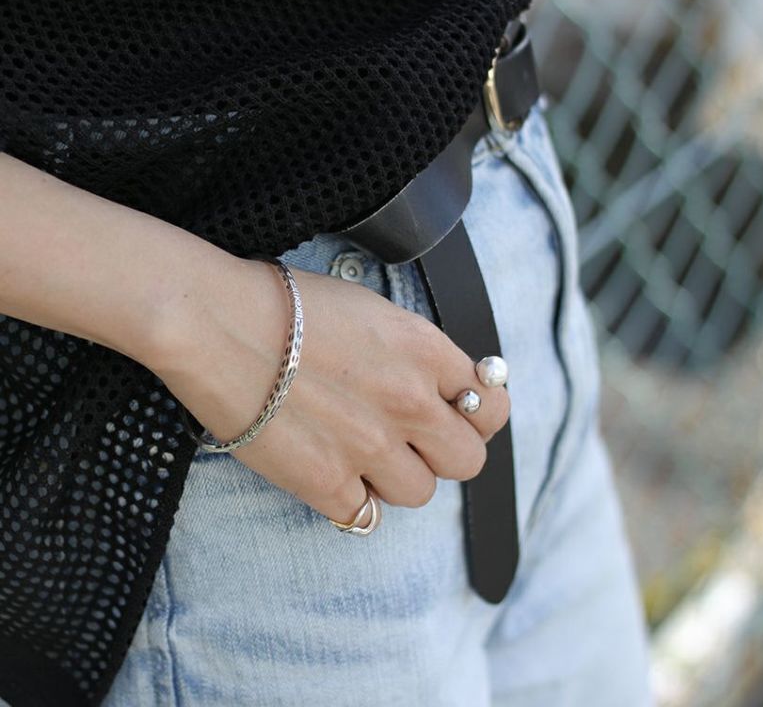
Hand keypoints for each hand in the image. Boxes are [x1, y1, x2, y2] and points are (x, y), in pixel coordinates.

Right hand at [151, 255, 510, 526]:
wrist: (216, 322)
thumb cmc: (284, 303)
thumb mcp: (370, 309)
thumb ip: (415, 351)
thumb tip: (437, 384)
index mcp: (425, 351)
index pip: (491, 404)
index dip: (477, 414)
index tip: (459, 414)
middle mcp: (409, 402)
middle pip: (468, 460)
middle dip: (444, 452)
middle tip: (412, 440)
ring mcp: (370, 448)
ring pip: (420, 492)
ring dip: (396, 477)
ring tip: (359, 451)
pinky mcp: (326, 483)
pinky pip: (364, 515)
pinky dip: (349, 498)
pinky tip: (326, 468)